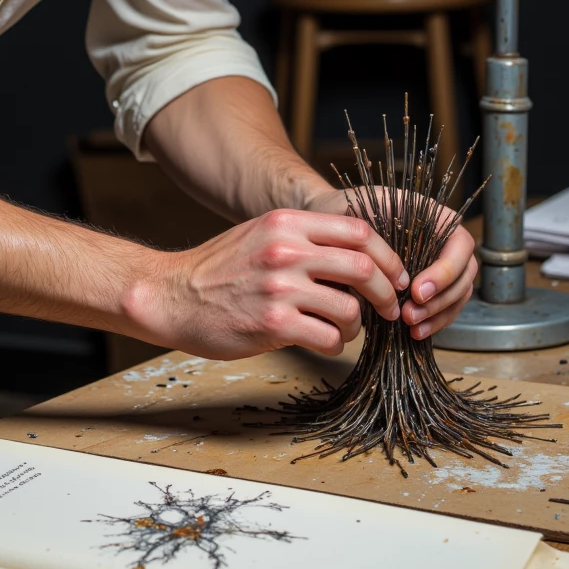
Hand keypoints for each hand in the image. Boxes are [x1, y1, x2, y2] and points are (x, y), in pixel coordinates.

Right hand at [127, 204, 408, 360]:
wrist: (172, 296)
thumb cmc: (220, 269)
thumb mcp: (262, 234)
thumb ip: (305, 238)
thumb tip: (359, 256)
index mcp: (288, 223)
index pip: (359, 231)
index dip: (388, 257)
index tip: (396, 276)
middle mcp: (286, 250)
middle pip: (363, 268)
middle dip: (386, 293)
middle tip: (389, 309)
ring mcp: (280, 287)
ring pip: (349, 309)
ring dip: (356, 325)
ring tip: (343, 329)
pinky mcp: (273, 323)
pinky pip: (329, 338)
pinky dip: (336, 345)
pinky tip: (324, 342)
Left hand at [304, 185, 477, 341]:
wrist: (330, 220)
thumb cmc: (347, 211)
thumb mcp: (365, 212)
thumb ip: (386, 235)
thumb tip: (400, 272)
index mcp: (435, 217)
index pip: (461, 244)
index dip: (445, 270)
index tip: (416, 289)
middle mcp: (443, 240)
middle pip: (465, 274)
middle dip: (441, 299)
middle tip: (410, 314)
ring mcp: (439, 265)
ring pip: (458, 295)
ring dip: (438, 314)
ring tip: (410, 326)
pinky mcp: (428, 286)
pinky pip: (444, 307)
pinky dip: (433, 321)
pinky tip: (414, 332)